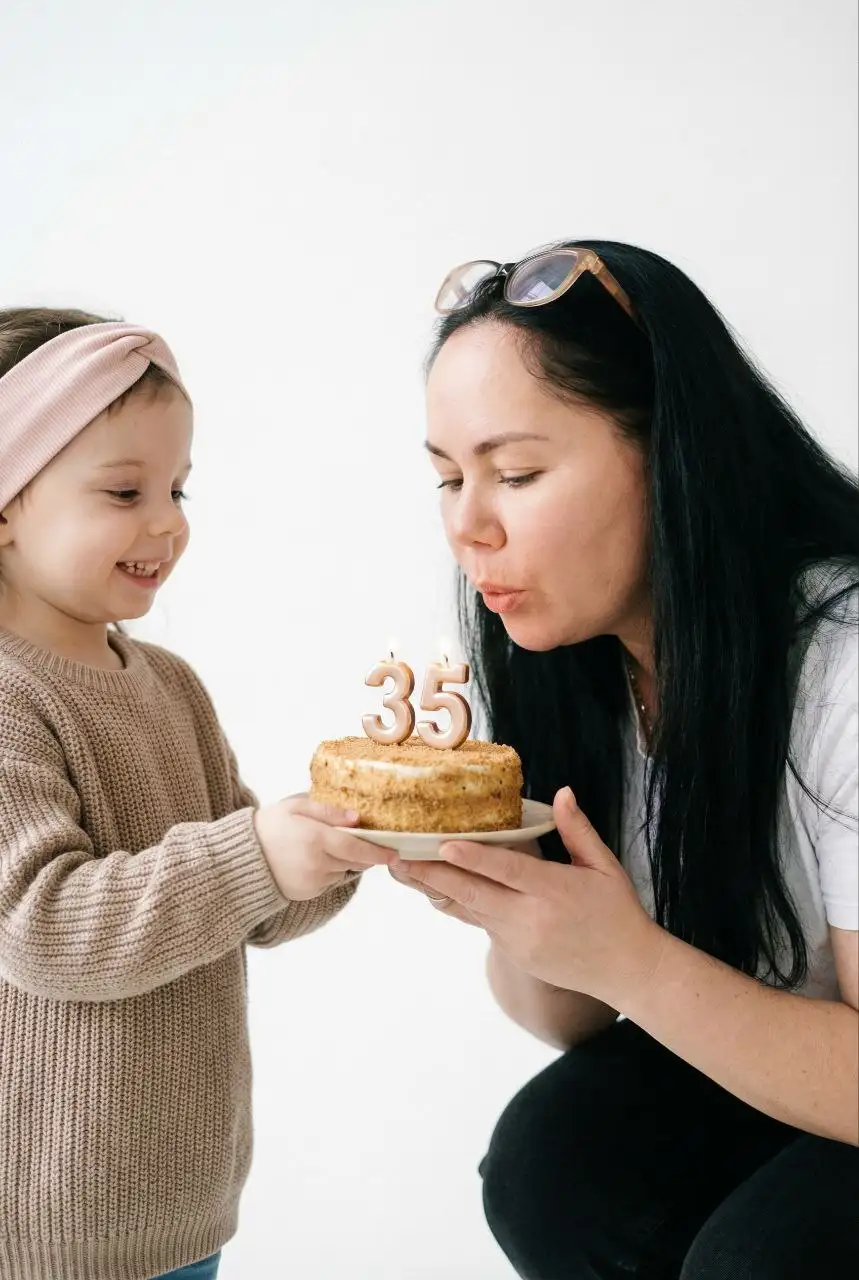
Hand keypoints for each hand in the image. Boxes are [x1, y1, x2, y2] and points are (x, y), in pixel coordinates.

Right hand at [254, 795, 395, 900]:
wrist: (241, 858)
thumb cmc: (270, 825)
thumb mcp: (295, 806)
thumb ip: (327, 810)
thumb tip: (357, 818)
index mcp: (315, 839)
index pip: (356, 847)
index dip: (378, 852)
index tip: (395, 854)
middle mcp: (317, 864)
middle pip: (353, 860)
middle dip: (361, 852)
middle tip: (362, 840)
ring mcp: (312, 882)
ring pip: (341, 871)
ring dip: (341, 860)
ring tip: (319, 845)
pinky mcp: (307, 893)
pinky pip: (328, 881)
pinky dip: (327, 871)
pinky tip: (309, 859)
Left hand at [390, 787, 665, 1007]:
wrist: (627, 970)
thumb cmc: (618, 912)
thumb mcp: (605, 867)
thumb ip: (577, 830)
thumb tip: (561, 793)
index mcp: (556, 891)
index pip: (508, 871)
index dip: (473, 858)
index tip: (442, 844)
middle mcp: (532, 918)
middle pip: (474, 893)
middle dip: (432, 874)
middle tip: (398, 857)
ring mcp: (520, 940)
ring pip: (470, 909)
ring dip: (434, 889)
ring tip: (402, 871)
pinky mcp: (514, 954)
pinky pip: (480, 924)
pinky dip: (456, 907)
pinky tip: (432, 892)